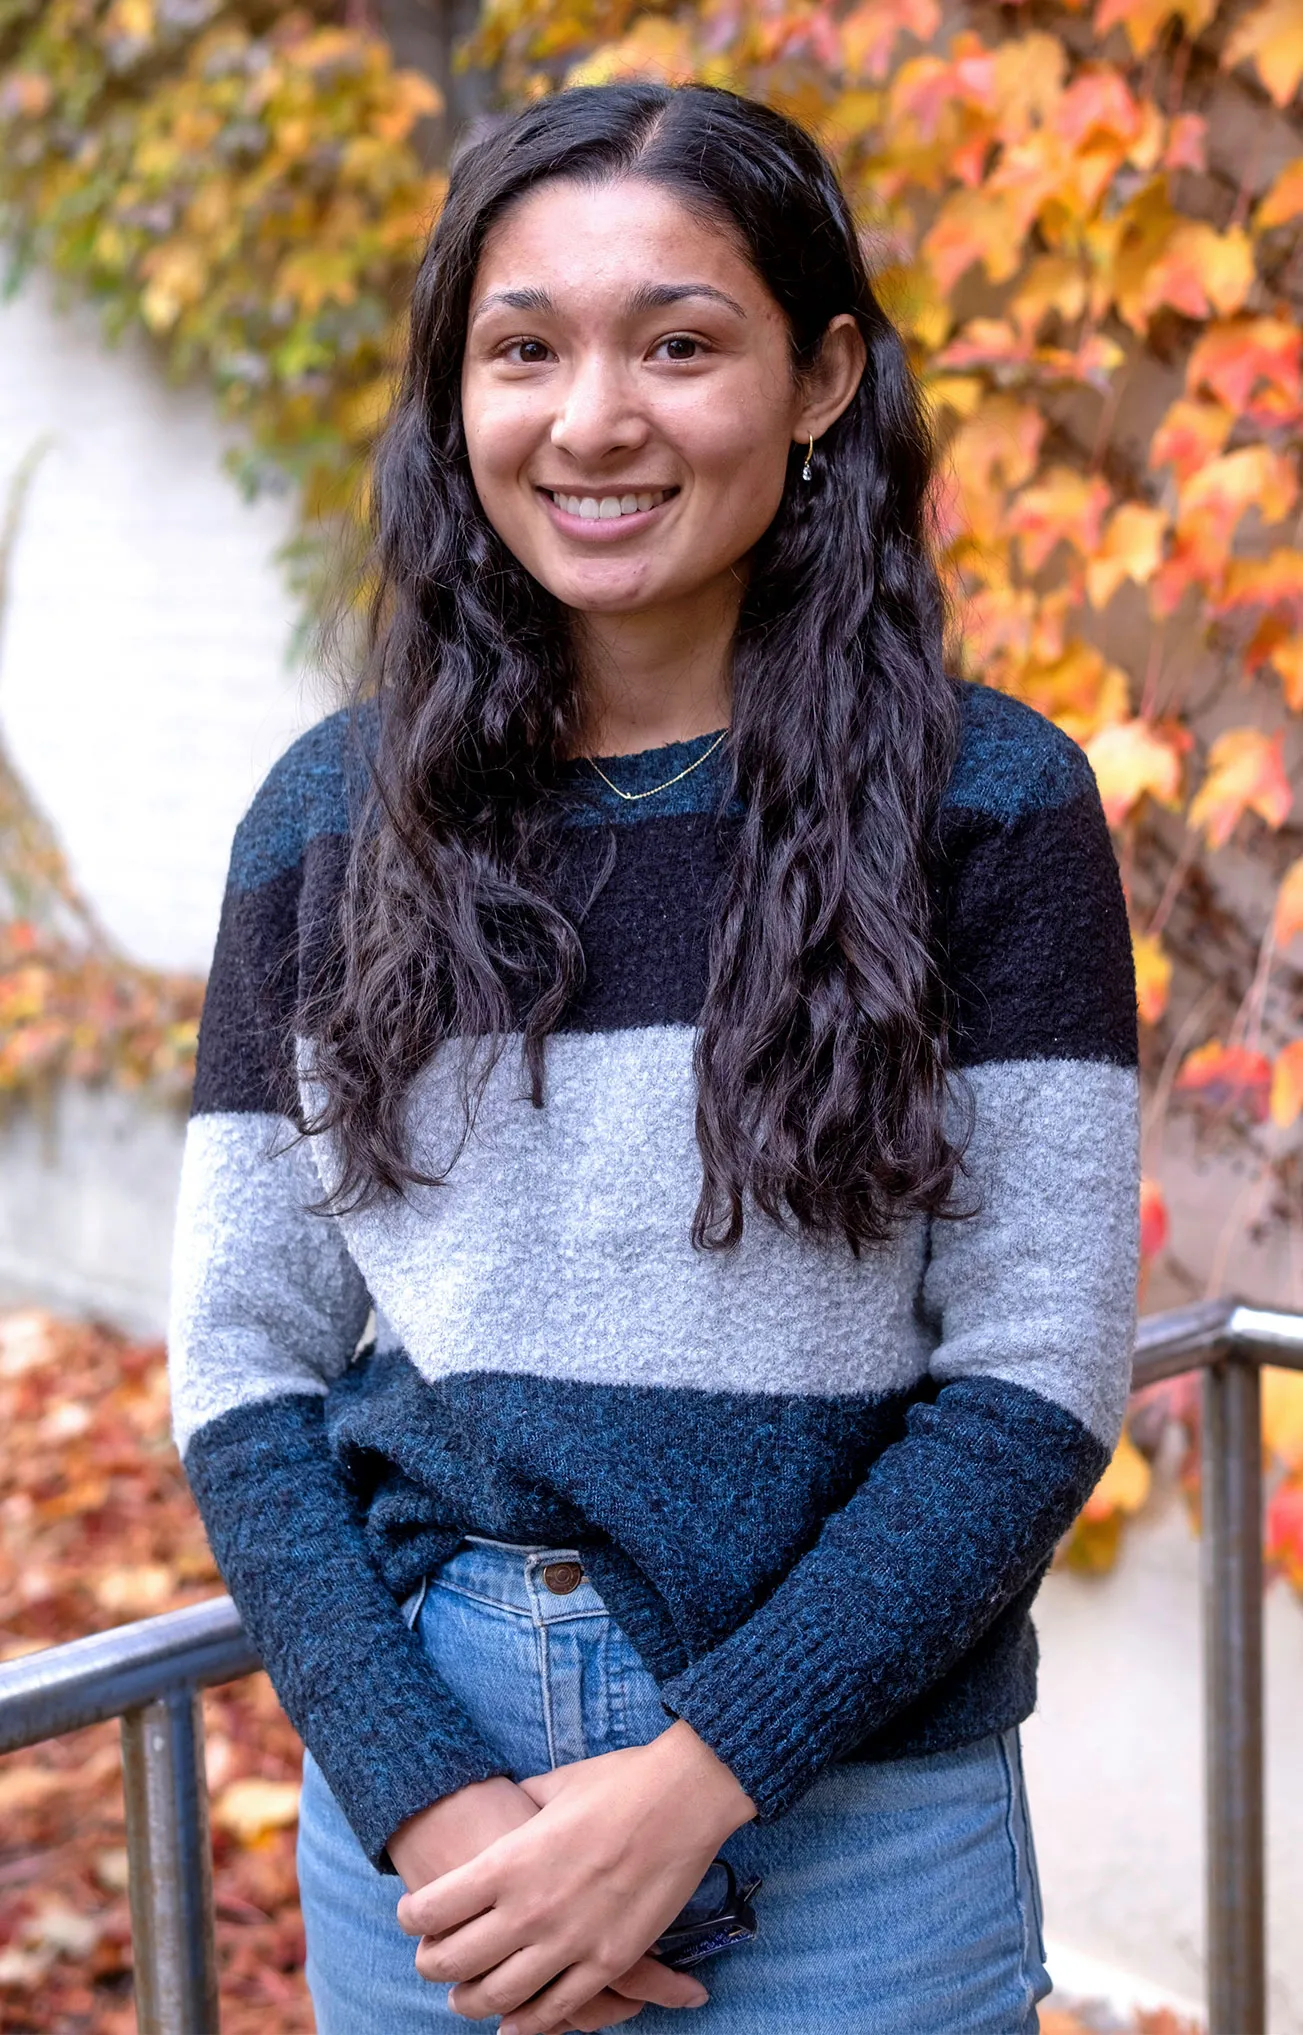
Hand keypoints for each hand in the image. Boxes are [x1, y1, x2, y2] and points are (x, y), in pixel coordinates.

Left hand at [396, 1721, 755, 2034]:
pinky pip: (556, 2010)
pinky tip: (513, 2025)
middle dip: (431, 1966)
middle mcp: (529, 1908)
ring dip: (471, 2003)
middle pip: (454, 1961)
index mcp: (508, 1861)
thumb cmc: (618, 1782)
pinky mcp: (608, 1961)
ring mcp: (569, 1941)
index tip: (411, 1916)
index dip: (411, 1917)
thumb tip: (507, 1808)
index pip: (432, 1908)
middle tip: (429, 1962)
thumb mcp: (553, 1786)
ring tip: (463, 1999)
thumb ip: (521, 1809)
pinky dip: (528, 2025)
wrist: (683, 1798)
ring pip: (498, 1996)